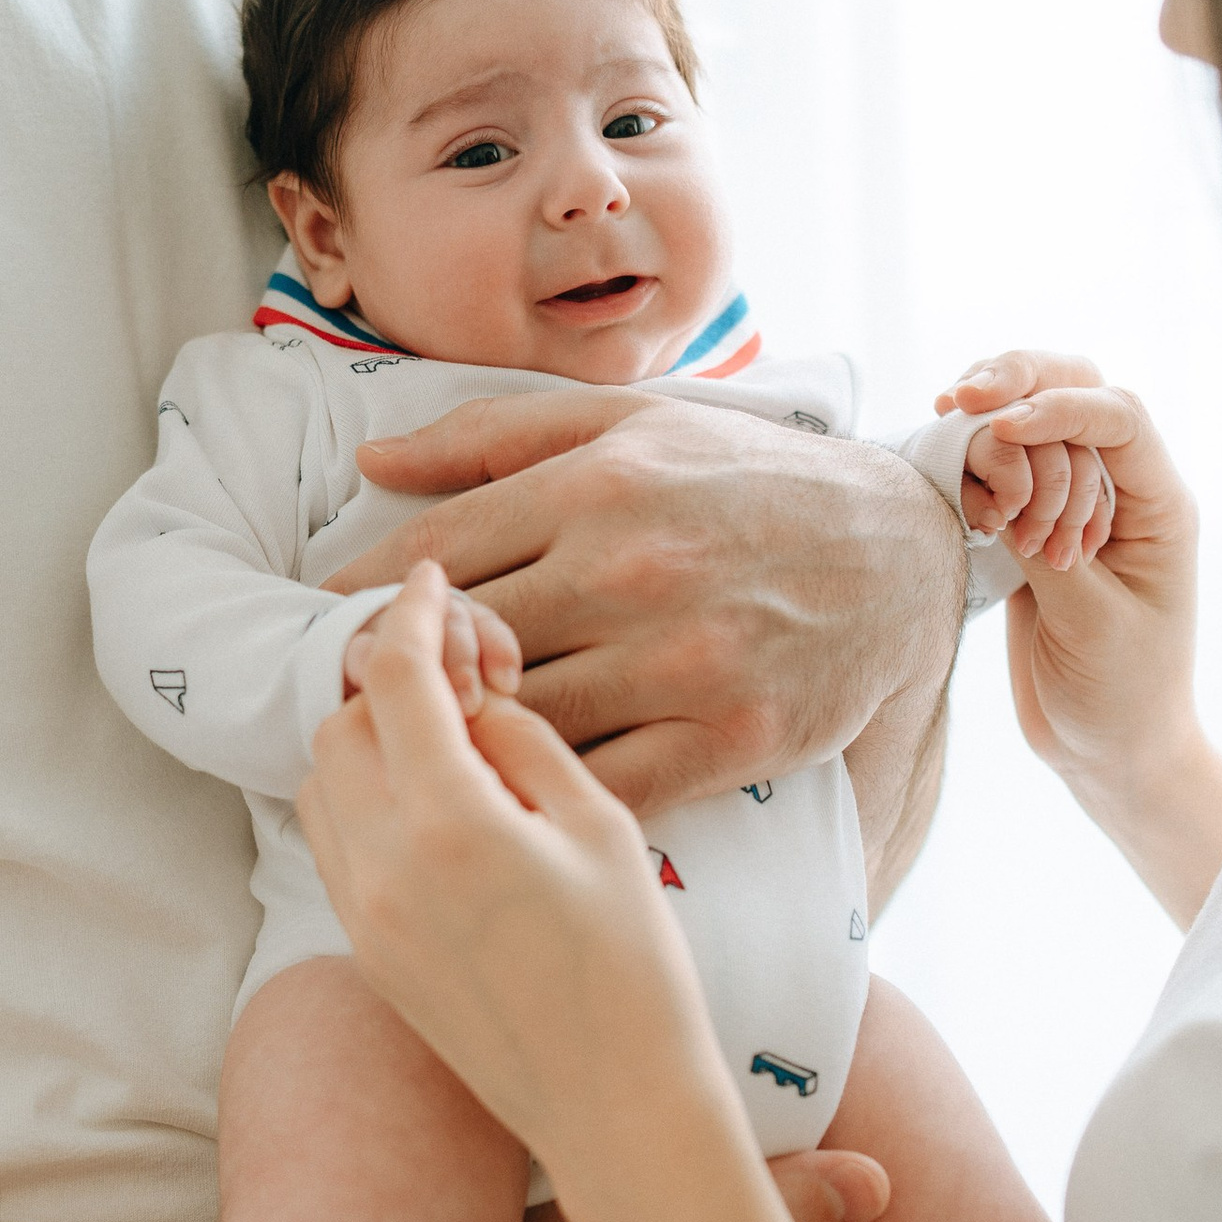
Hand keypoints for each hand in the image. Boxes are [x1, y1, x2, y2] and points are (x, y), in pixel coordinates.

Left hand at [299, 567, 750, 1221]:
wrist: (618, 1112)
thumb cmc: (637, 969)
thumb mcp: (603, 827)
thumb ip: (527, 745)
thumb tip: (475, 704)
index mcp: (450, 824)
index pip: (396, 679)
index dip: (412, 613)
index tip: (434, 583)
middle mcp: (384, 868)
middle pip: (342, 724)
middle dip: (388, 682)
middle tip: (462, 679)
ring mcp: (365, 917)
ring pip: (322, 784)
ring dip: (370, 741)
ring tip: (452, 745)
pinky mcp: (367, 954)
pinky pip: (335, 845)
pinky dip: (367, 801)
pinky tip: (439, 807)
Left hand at [329, 388, 964, 821]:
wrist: (904, 551)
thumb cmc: (751, 478)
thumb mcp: (631, 424)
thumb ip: (494, 437)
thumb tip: (375, 465)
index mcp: (597, 482)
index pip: (435, 553)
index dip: (359, 601)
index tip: (317, 630)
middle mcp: (631, 567)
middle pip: (464, 645)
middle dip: (396, 679)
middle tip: (350, 707)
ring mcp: (682, 657)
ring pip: (523, 722)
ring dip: (460, 744)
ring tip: (413, 758)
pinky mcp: (729, 735)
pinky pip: (605, 783)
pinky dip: (547, 795)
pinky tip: (511, 798)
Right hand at [938, 355, 1221, 923]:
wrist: (1106, 752)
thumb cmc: (1120, 697)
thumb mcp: (1088, 621)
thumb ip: (1041, 547)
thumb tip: (992, 475)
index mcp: (1160, 506)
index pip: (1119, 418)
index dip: (1060, 408)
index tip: (1003, 428)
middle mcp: (1121, 490)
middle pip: (1077, 389)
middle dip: (1018, 380)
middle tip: (960, 399)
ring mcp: (1072, 502)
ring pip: (1033, 416)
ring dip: (991, 422)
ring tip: (964, 457)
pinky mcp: (1029, 526)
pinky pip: (999, 464)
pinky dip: (971, 460)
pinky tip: (954, 477)